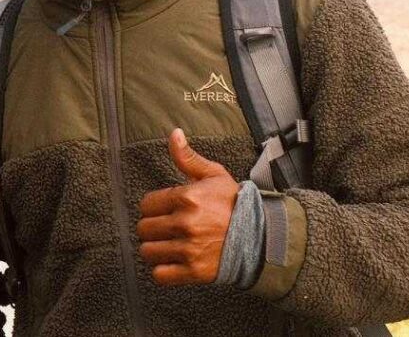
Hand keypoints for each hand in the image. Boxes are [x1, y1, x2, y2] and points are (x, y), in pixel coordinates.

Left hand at [136, 128, 240, 285]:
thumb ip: (188, 158)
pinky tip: (173, 262)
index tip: (166, 210)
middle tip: (168, 228)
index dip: (154, 207)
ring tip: (168, 245)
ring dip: (155, 249)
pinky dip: (163, 270)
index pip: (146, 204)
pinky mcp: (194, 271)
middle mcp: (185, 223)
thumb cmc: (236, 205)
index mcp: (186, 198)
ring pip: (147, 251)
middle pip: (143, 228)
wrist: (264, 237)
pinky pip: (160, 275)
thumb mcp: (214, 176)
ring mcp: (189, 249)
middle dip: (153, 228)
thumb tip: (173, 134)